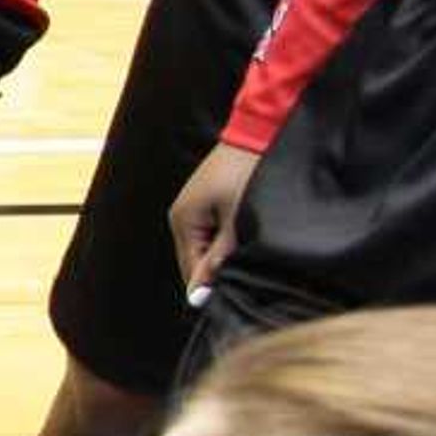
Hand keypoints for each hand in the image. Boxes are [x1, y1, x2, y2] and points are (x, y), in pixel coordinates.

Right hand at [169, 139, 261, 298]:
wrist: (255, 134)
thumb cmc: (246, 174)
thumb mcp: (238, 220)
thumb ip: (220, 255)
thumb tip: (201, 290)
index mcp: (183, 221)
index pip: (190, 269)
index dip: (210, 288)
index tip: (234, 300)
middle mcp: (180, 217)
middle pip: (195, 260)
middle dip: (216, 272)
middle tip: (247, 284)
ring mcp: (191, 209)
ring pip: (204, 248)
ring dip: (223, 257)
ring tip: (248, 263)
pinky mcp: (204, 204)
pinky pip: (210, 234)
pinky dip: (225, 243)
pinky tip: (243, 245)